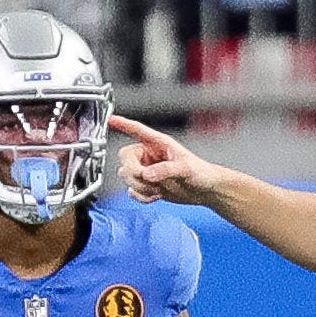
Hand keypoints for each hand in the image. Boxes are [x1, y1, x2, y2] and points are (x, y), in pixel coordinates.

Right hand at [109, 115, 225, 206]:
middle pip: (125, 160)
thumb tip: (147, 174)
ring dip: (140, 187)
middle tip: (150, 180)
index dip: (123, 124)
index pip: (137, 130)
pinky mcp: (147, 185)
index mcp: (157, 144)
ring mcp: (147, 171)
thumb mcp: (185, 168)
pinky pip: (133, 191)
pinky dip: (142, 196)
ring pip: (127, 177)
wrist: (205, 191)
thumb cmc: (200, 172)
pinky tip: (155, 196)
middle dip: (134, 173)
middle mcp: (149, 156)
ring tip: (158, 189)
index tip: (111, 120)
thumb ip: (166, 170)